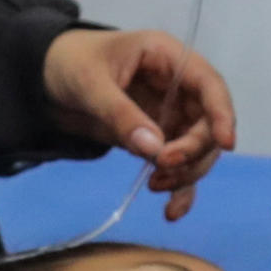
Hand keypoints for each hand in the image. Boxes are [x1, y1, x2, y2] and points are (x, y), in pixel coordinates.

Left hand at [42, 27, 235, 216]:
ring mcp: (170, 116)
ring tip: (154, 185)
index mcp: (168, 58)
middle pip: (207, 124)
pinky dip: (178, 189)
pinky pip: (178, 167)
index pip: (209, 85)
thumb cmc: (70, 63)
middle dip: (193, 151)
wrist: (45, 79)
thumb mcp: (90, 83)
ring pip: (197, 151)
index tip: (226, 143)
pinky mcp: (157, 141)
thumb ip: (121, 114)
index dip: (222, 113)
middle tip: (163, 167)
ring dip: (185, 173)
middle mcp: (177, 88)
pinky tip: (171, 212)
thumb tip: (154, 149)